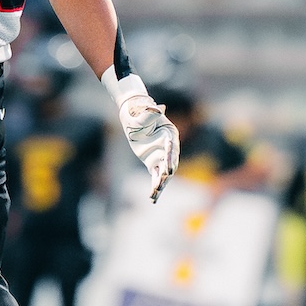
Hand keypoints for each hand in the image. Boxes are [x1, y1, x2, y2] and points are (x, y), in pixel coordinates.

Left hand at [108, 73, 179, 201]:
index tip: (168, 167)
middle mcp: (168, 146)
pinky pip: (155, 176)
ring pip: (164, 172)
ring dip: (161, 183)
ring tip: (156, 193)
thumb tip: (157, 108)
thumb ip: (149, 113)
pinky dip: (155, 186)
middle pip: (170, 162)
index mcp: (169, 133)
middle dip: (166, 173)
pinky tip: (153, 197)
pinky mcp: (153, 163)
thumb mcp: (142, 113)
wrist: (133, 116)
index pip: (171, 147)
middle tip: (161, 182)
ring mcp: (161, 156)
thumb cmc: (138, 112)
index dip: (170, 157)